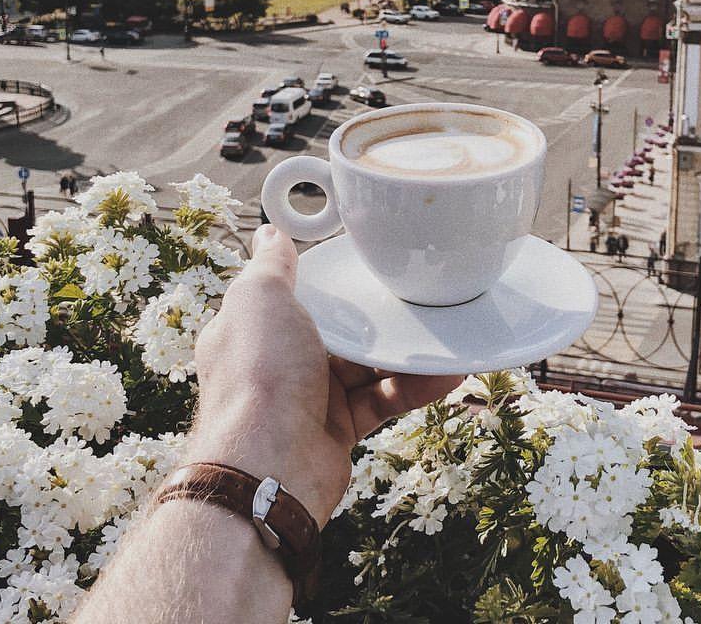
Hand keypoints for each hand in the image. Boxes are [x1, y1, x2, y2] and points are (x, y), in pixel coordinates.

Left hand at [187, 225, 462, 525]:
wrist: (268, 468)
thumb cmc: (259, 375)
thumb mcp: (260, 299)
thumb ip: (270, 265)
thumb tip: (268, 231)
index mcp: (254, 329)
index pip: (292, 295)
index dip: (326, 281)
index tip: (365, 265)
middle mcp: (278, 362)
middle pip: (336, 329)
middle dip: (374, 316)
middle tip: (416, 293)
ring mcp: (308, 397)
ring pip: (365, 365)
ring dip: (404, 351)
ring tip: (443, 330)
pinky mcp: (338, 429)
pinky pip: (383, 399)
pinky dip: (413, 386)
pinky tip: (446, 373)